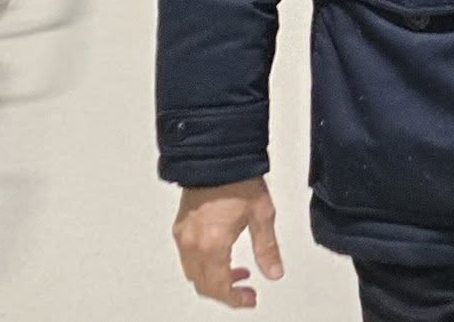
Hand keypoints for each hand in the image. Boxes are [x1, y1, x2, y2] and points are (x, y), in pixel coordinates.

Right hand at [173, 178, 284, 308]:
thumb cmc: (237, 179)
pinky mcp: (180, 226)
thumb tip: (274, 272)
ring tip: (237, 273)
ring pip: (193, 273)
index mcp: (212, 244)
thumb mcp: (261, 215)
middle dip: (225, 292)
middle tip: (245, 291)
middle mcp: (192, 243)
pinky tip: (221, 256)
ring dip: (213, 280)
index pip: (220, 287)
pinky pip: (188, 258)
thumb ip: (267, 248)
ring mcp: (183, 235)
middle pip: (203, 285)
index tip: (249, 299)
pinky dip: (204, 265)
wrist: (216, 155)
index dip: (235, 299)